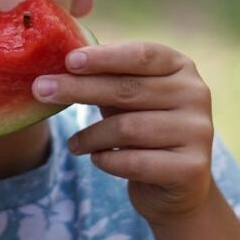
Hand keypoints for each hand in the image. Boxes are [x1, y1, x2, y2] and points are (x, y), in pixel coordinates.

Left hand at [33, 42, 213, 224]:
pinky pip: (134, 162)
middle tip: (40, 90)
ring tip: (73, 143)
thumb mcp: (126, 97)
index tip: (68, 61)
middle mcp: (196, 94)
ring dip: (90, 136)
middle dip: (78, 89)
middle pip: (127, 89)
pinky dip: (106, 160)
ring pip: (127, 128)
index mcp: (180, 67)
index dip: (104, 57)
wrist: (177, 183)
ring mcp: (199, 131)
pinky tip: (96, 158)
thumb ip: (103, 77)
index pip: (141, 55)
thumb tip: (54, 61)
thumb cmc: (142, 126)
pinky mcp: (192, 167)